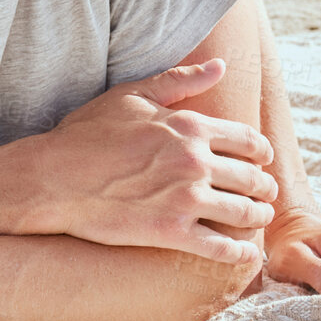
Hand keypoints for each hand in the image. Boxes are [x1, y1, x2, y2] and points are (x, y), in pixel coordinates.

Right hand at [37, 58, 275, 264]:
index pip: (248, 140)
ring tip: (258, 219)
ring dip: (259, 217)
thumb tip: (220, 66)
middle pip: (253, 178)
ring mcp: (185, 199)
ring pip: (245, 213)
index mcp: (188, 126)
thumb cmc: (88, 133)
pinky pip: (222, 248)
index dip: (262, 152)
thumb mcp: (131, 95)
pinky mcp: (172, 234)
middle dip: (265, 186)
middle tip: (266, 193)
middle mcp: (194, 161)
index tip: (262, 160)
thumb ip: (179, 80)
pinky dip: (241, 253)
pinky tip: (246, 254)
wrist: (55, 178)